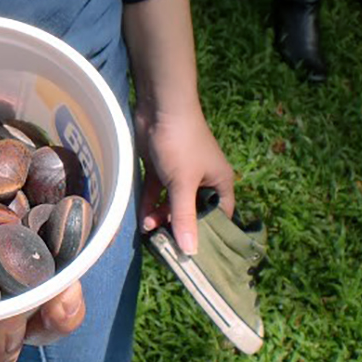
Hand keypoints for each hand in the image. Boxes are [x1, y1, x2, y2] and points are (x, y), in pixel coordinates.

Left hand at [135, 104, 233, 254]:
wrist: (159, 106)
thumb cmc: (180, 143)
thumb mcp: (182, 183)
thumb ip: (184, 217)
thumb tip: (190, 252)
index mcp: (219, 182)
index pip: (220, 216)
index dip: (210, 234)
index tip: (196, 254)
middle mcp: (202, 179)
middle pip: (193, 211)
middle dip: (180, 227)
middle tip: (165, 246)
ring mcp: (180, 172)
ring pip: (172, 202)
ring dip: (161, 216)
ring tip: (148, 229)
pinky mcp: (161, 167)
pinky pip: (157, 191)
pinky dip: (150, 203)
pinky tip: (141, 218)